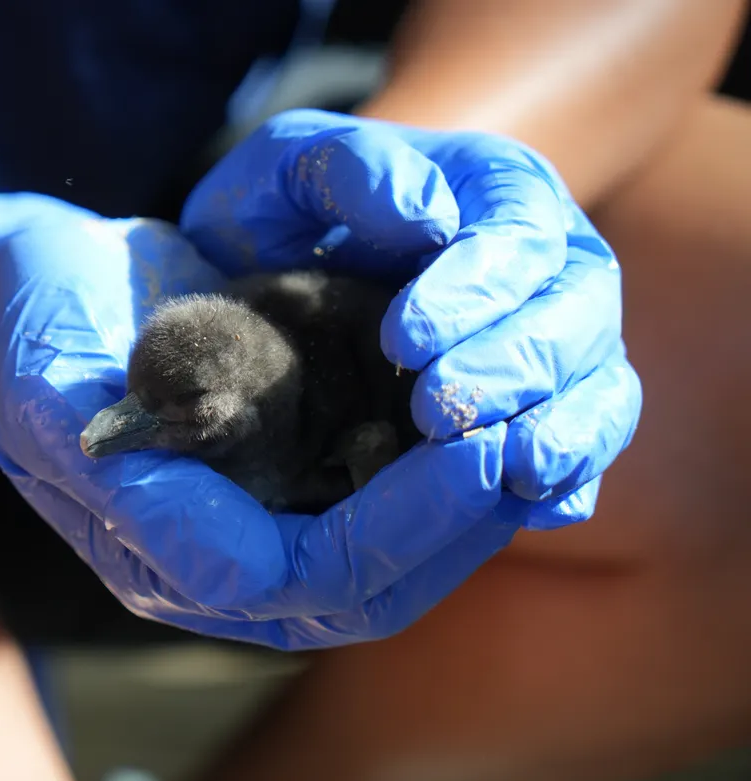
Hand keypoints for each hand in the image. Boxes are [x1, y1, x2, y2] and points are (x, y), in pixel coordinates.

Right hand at [0, 192, 519, 649]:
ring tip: (527, 442)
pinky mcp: (282, 477)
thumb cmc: (39, 332)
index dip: (403, 531)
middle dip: (455, 530)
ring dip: (463, 514)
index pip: (311, 580)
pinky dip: (440, 481)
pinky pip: (379, 508)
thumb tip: (232, 576)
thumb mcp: (56, 396)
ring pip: (389, 563)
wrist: (37, 290)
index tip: (480, 455)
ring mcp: (255, 521)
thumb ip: (134, 490)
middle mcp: (218, 560)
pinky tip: (483, 427)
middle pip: (370, 590)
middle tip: (528, 454)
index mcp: (162, 556)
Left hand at [181, 109, 642, 530]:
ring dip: (564, 431)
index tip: (402, 338)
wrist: (283, 280)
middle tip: (437, 410)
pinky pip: (587, 454)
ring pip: (601, 388)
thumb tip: (424, 216)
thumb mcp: (284, 172)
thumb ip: (345, 169)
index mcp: (500, 192)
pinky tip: (533, 507)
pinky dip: (571, 480)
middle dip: (515, 364)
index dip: (475, 285)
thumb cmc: (288, 220)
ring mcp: (562, 348)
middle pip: (578, 313)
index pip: (519, 231)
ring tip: (510, 468)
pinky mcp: (549, 419)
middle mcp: (550, 269)